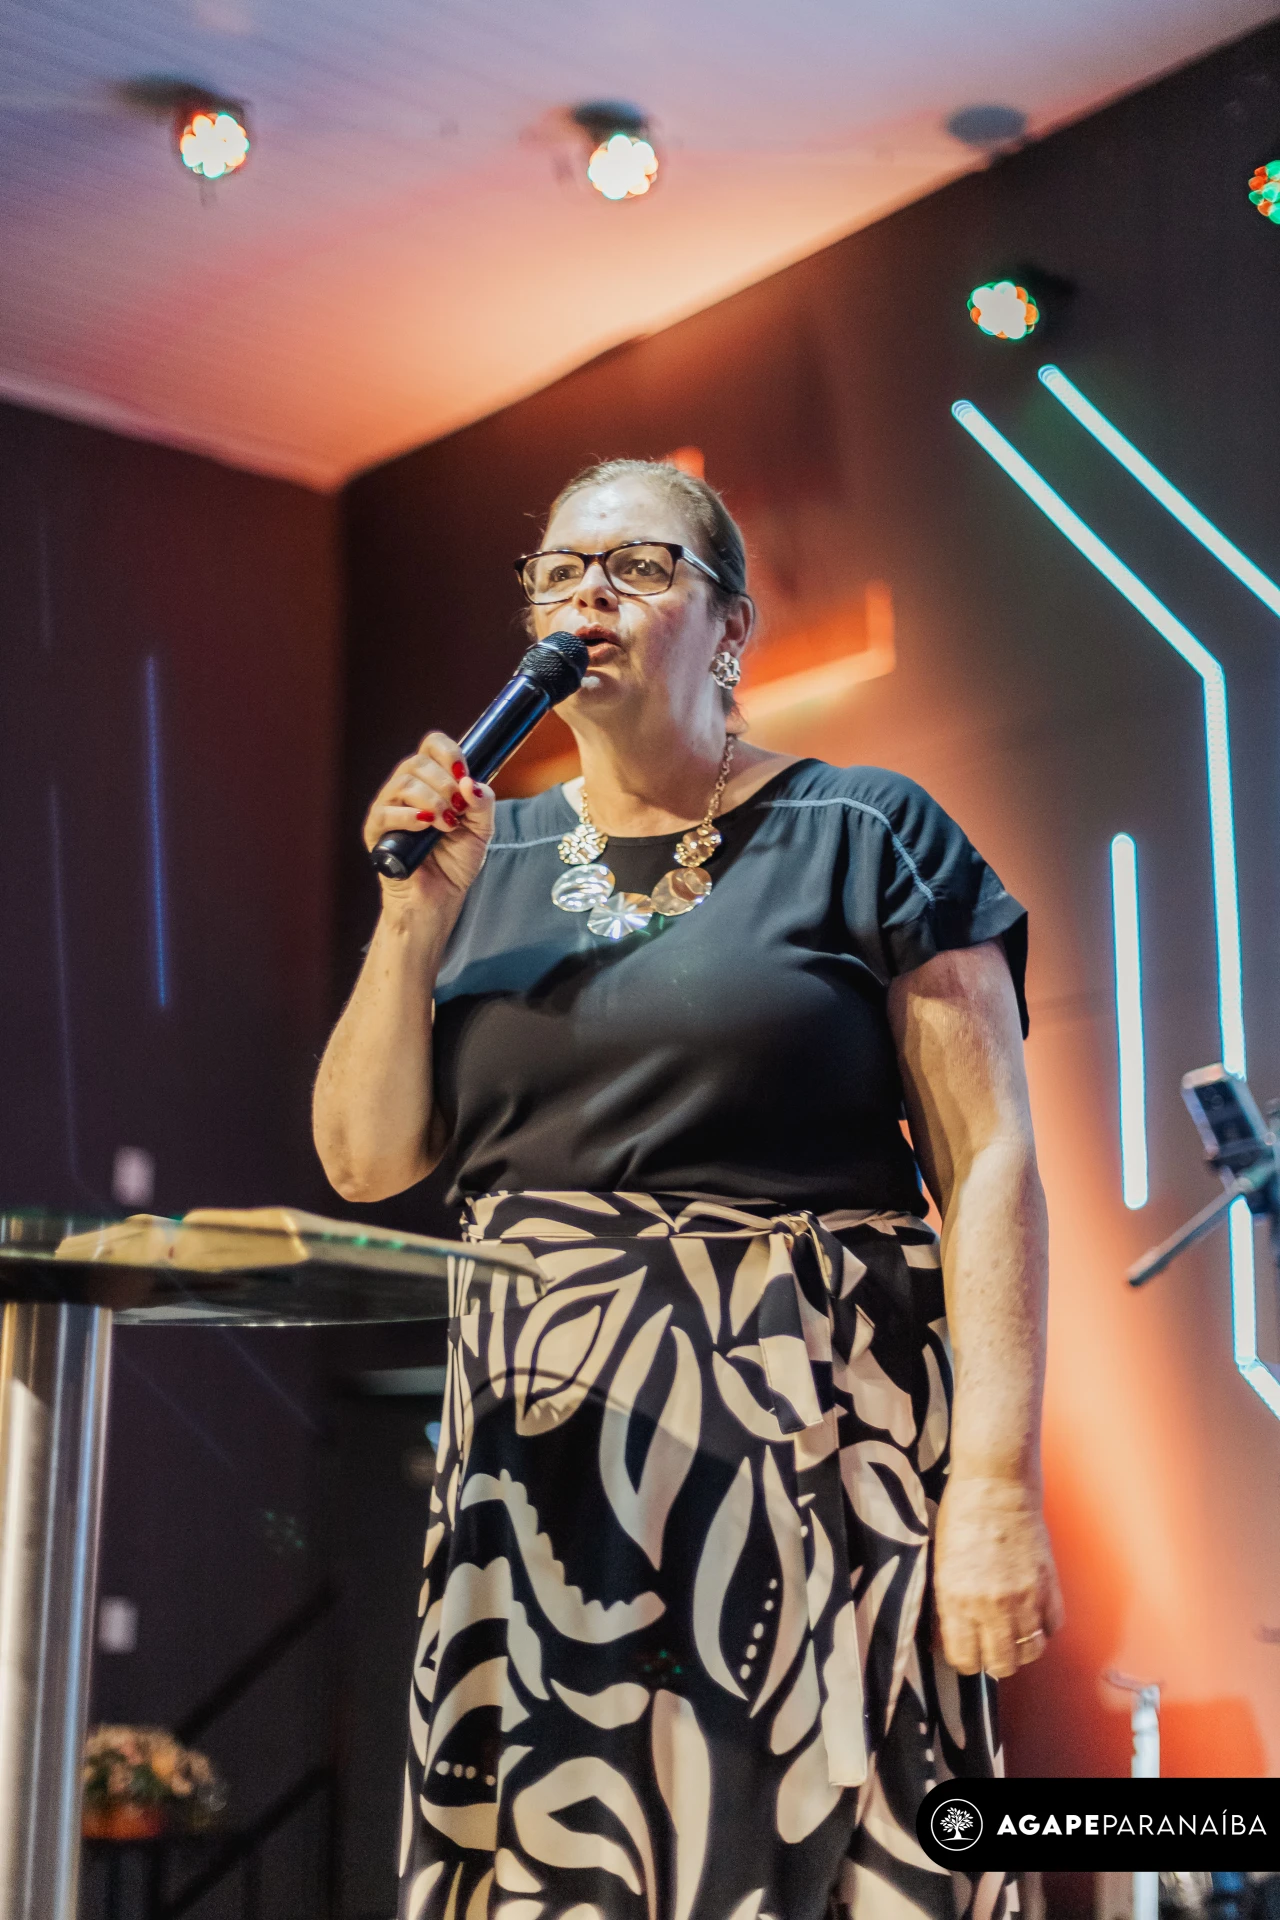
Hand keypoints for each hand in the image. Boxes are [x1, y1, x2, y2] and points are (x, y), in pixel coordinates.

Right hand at [363, 732, 495, 907]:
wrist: (441, 897)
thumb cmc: (456, 862)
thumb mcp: (482, 830)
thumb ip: (483, 803)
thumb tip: (470, 782)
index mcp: (432, 781)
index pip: (432, 746)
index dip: (448, 753)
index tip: (464, 775)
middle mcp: (407, 789)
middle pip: (417, 762)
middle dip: (445, 784)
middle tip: (458, 810)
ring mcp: (388, 807)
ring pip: (403, 783)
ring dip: (432, 802)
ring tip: (446, 825)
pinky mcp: (375, 831)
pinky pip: (385, 811)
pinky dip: (410, 817)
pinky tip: (426, 827)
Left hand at [933, 1475, 1063, 1678]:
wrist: (995, 1485)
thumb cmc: (960, 1518)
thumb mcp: (940, 1565)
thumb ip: (946, 1607)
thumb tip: (946, 1640)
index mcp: (957, 1600)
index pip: (965, 1660)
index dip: (964, 1660)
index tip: (965, 1650)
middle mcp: (992, 1607)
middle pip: (1002, 1665)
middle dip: (993, 1661)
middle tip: (990, 1646)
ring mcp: (1025, 1598)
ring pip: (1031, 1652)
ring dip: (1021, 1649)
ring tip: (1013, 1635)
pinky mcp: (1049, 1586)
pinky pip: (1053, 1628)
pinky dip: (1044, 1628)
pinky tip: (1033, 1615)